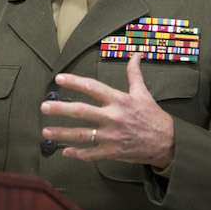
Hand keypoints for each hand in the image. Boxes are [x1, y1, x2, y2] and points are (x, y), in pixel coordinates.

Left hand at [41, 53, 174, 168]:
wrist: (166, 142)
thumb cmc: (152, 116)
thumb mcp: (143, 92)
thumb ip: (134, 73)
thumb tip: (136, 55)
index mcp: (119, 100)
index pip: (93, 87)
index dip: (75, 82)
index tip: (59, 78)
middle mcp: (113, 117)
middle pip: (81, 111)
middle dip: (60, 109)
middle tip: (44, 106)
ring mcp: (111, 136)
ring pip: (82, 135)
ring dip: (62, 133)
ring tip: (46, 131)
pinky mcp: (112, 152)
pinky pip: (91, 154)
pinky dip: (77, 154)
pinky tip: (65, 152)